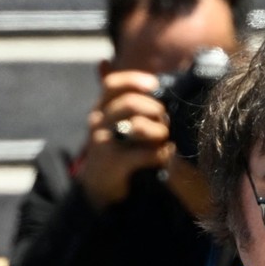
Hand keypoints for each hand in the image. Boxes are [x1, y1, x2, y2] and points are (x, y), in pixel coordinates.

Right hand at [77, 70, 173, 208]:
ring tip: (166, 140)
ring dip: (159, 131)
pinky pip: (144, 154)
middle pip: (129, 103)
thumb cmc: (116, 149)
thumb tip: (137, 79)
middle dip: (155, 109)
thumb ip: (127, 100)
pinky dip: (160, 154)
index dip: (134, 80)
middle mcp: (98, 122)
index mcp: (101, 109)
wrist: (100, 187)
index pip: (112, 85)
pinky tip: (165, 156)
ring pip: (137, 126)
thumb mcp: (116, 122)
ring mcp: (103, 143)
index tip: (154, 84)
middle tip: (166, 120)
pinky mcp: (113, 164)